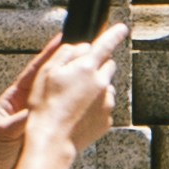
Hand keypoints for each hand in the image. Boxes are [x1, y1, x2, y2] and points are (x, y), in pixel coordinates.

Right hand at [11, 24, 127, 158]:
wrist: (53, 140)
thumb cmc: (45, 105)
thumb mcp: (46, 71)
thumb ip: (67, 53)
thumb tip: (83, 48)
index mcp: (86, 67)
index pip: (106, 44)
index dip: (115, 34)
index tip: (122, 28)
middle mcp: (101, 83)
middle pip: (107, 66)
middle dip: (96, 67)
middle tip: (77, 77)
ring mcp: (106, 103)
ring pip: (105, 88)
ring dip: (95, 88)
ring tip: (74, 100)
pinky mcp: (107, 120)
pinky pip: (103, 106)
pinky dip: (94, 106)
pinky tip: (78, 113)